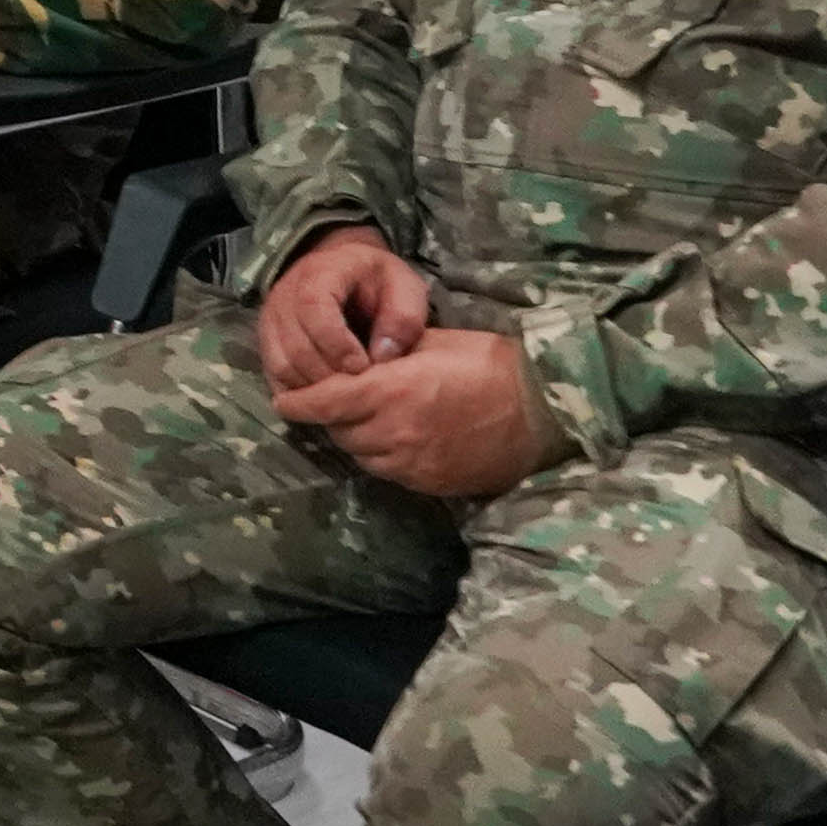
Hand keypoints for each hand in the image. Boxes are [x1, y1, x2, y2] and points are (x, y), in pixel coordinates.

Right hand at [252, 223, 430, 392]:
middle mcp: (285, 294)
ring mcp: (270, 319)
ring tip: (346, 393)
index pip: (313, 309)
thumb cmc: (377, 280)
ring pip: (282, 365)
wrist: (344, 268)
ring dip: (315, 387)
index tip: (363, 366)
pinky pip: (274, 376)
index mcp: (320, 273)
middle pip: (296, 346)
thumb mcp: (404, 286)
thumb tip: (383, 357)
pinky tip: (326, 395)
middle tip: (360, 388)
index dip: (337, 344)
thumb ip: (403, 318)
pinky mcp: (267, 341)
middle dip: (331, 374)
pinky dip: (299, 392)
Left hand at [276, 325, 546, 499]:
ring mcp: (410, 463)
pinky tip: (391, 438)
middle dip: (329, 414)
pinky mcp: (428, 483)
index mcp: (390, 390)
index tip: (284, 399)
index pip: (323, 401)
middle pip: (337, 429)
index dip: (298, 401)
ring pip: (360, 453)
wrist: (542, 412)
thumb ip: (385, 354)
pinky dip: (379, 455)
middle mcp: (393, 431)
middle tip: (332, 399)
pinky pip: (387, 471)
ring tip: (364, 417)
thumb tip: (355, 355)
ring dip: (353, 436)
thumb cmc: (490, 364)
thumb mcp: (432, 342)